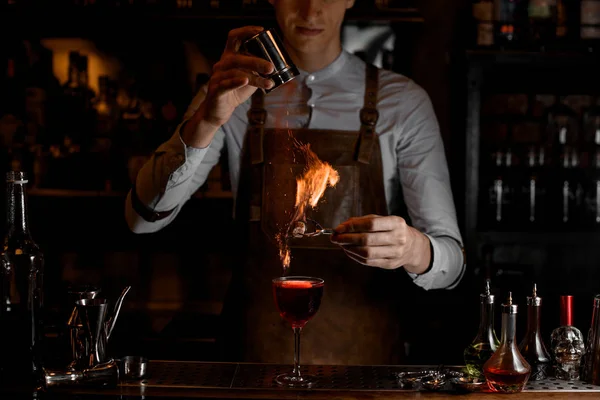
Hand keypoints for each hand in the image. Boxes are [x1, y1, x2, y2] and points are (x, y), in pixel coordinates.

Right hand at [183, 26, 274, 147]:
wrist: (219, 111)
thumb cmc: (235, 92)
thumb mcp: (250, 79)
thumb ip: (259, 71)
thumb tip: (277, 65)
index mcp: (229, 57)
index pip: (234, 37)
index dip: (246, 31)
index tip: (261, 31)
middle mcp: (221, 64)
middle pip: (237, 57)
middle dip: (256, 61)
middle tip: (271, 67)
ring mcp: (217, 77)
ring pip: (236, 72)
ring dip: (254, 78)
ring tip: (268, 83)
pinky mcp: (216, 90)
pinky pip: (226, 84)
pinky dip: (236, 82)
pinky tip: (246, 81)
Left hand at [331, 215, 430, 273]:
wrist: (412, 246)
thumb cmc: (391, 229)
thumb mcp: (381, 220)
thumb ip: (362, 221)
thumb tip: (341, 227)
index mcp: (396, 223)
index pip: (371, 224)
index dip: (352, 226)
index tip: (338, 228)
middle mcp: (398, 238)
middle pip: (367, 239)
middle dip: (347, 238)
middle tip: (335, 237)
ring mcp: (395, 253)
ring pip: (366, 253)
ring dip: (349, 249)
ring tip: (341, 244)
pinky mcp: (390, 264)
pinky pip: (368, 262)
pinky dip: (355, 256)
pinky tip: (349, 251)